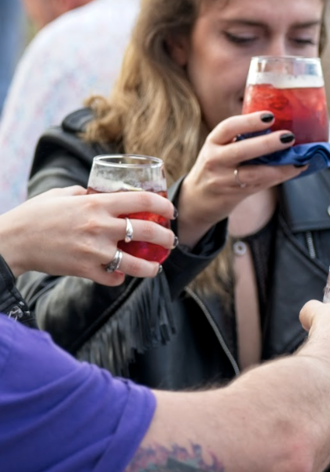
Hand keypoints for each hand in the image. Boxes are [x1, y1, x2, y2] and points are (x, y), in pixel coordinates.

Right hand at [0, 187, 176, 283]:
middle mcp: (100, 226)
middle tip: (170, 241)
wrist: (12, 241)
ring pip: (136, 263)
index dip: (163, 205)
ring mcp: (94, 250)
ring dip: (151, 267)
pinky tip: (121, 275)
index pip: (142, 200)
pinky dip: (119, 278)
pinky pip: (113, 278)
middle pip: (148, 231)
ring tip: (155, 267)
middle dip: (166, 238)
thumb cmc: (35, 215)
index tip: (171, 212)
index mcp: (97, 204)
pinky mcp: (85, 270)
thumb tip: (98, 193)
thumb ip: (85, 193)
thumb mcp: (62, 194)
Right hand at [175, 112, 306, 246]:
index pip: (228, 127)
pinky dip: (280, 177)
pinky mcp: (234, 194)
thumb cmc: (216, 167)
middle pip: (242, 150)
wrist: (196, 200)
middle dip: (267, 144)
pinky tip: (295, 169)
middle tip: (289, 137)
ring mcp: (223, 179)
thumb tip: (280, 124)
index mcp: (213, 142)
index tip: (270, 116)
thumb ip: (241, 139)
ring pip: (254, 173)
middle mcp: (215, 160)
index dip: (249, 121)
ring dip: (280, 167)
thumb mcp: (220, 148)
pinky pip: (261, 185)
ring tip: (299, 159)